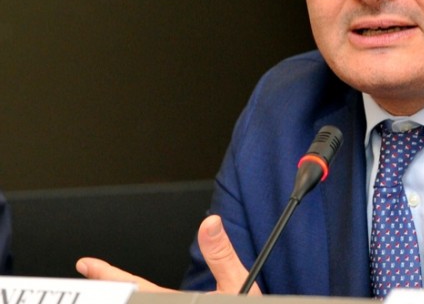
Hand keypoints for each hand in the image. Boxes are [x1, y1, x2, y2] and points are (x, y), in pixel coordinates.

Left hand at [76, 215, 259, 294]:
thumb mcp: (239, 282)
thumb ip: (222, 254)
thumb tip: (209, 224)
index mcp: (179, 301)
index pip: (135, 285)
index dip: (108, 273)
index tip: (87, 264)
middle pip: (134, 298)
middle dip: (111, 286)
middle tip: (90, 274)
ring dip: (129, 296)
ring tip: (112, 289)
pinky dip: (145, 300)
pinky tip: (144, 297)